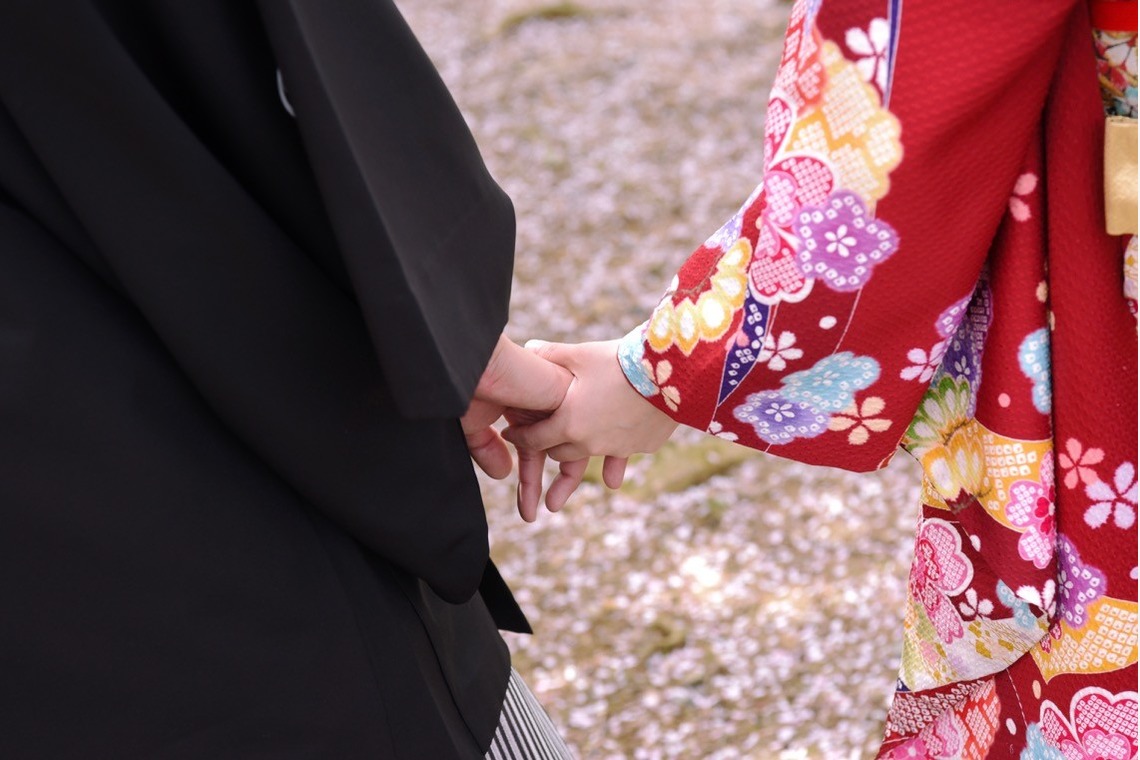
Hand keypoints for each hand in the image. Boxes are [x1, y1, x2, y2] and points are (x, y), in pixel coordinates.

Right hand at [461, 335, 575, 519]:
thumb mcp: (475, 424)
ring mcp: (560, 400)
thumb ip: (488, 448)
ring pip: (576, 443)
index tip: (530, 511)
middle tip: (547, 510)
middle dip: (554, 483)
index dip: (532, 481)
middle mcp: (546, 405)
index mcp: (525, 408)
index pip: (536, 449)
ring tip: (554, 505)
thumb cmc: (468, 386)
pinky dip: (578, 457)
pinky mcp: (570, 396)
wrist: (474, 362)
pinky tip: (569, 471)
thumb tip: (506, 475)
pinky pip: (584, 432)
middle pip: (561, 450)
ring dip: (568, 476)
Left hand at [503, 340, 677, 511]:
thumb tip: (528, 347)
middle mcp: (590, 443)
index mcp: (568, 424)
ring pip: (589, 456)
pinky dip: (616, 454)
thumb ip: (550, 354)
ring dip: (579, 454)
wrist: (671, 373)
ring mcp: (618, 448)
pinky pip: (623, 453)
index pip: (533, 439)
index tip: (511, 434)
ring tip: (573, 454)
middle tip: (541, 439)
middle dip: (547, 446)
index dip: (519, 436)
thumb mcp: (580, 354)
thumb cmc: (619, 361)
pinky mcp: (643, 446)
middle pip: (559, 453)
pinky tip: (615, 465)